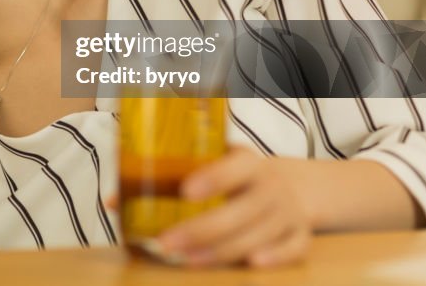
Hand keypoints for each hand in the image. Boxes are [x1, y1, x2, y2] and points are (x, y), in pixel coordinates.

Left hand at [156, 146, 312, 267]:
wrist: (295, 186)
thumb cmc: (241, 176)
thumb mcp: (221, 161)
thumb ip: (184, 169)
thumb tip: (124, 190)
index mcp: (250, 163)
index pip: (233, 169)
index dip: (212, 179)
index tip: (185, 192)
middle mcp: (272, 187)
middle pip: (241, 211)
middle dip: (202, 230)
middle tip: (167, 243)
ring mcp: (289, 213)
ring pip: (259, 235)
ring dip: (222, 251)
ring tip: (186, 260)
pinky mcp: (301, 235)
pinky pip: (293, 249)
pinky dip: (275, 257)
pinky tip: (249, 264)